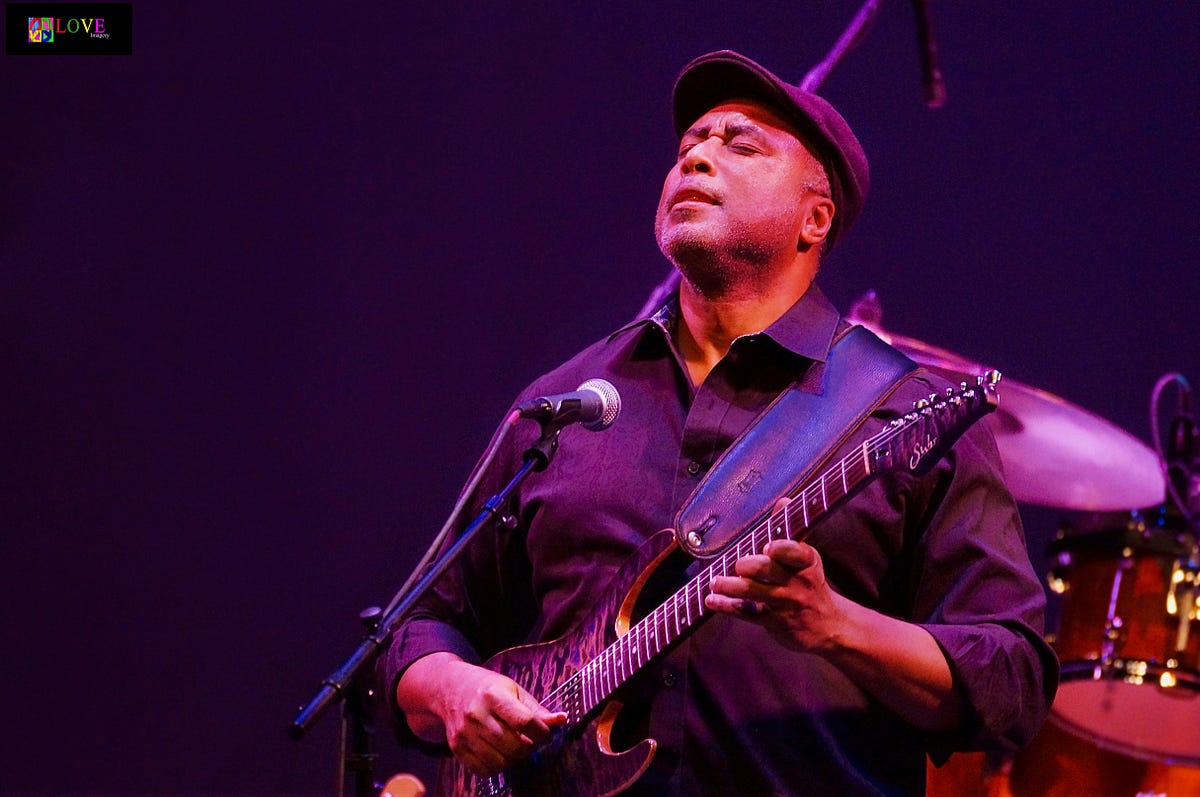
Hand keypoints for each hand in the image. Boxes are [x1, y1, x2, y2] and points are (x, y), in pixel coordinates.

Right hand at [398, 654, 566, 776]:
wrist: (451, 689)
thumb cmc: (488, 688)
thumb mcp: (514, 690)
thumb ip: (537, 709)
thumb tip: (562, 720)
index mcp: (494, 695)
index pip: (525, 722)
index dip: (542, 733)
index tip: (545, 734)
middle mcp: (477, 714)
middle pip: (514, 746)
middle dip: (530, 748)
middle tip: (531, 741)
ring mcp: (465, 733)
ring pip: (500, 762)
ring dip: (514, 759)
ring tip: (515, 746)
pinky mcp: (457, 748)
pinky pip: (483, 770)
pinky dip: (497, 766)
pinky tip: (500, 753)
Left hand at [704, 538, 846, 653]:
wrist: (828, 625)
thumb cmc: (808, 582)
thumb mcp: (805, 557)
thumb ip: (789, 529)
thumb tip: (783, 500)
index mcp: (806, 561)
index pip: (796, 553)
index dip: (782, 549)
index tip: (768, 547)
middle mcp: (798, 582)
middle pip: (769, 570)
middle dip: (749, 566)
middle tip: (738, 565)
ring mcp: (786, 603)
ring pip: (754, 591)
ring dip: (730, 586)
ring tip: (714, 582)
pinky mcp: (774, 622)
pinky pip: (746, 613)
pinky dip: (726, 606)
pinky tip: (711, 601)